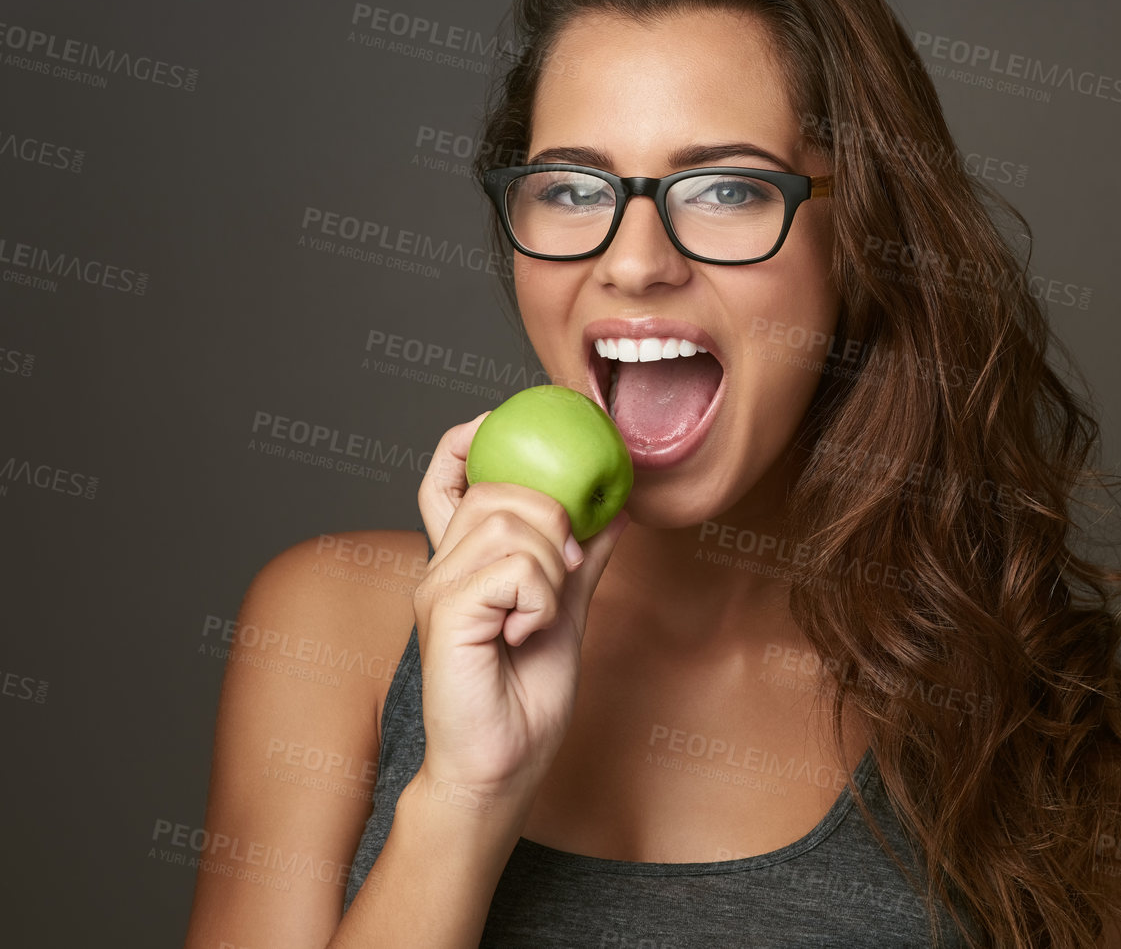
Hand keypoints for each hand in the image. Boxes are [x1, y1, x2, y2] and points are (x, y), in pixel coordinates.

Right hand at [411, 413, 629, 801]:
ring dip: (552, 569)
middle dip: (554, 522)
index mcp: (462, 559)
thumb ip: (584, 558)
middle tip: (563, 576)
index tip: (506, 425)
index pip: (447, 476)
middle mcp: (441, 565)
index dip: (471, 439)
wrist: (503, 764)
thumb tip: (616, 509)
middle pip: (501, 490)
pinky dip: (540, 599)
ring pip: (516, 525)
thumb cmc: (525, 697)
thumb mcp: (567, 611)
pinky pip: (516, 568)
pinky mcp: (445, 613)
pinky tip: (522, 634)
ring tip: (537, 615)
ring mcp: (437, 587)